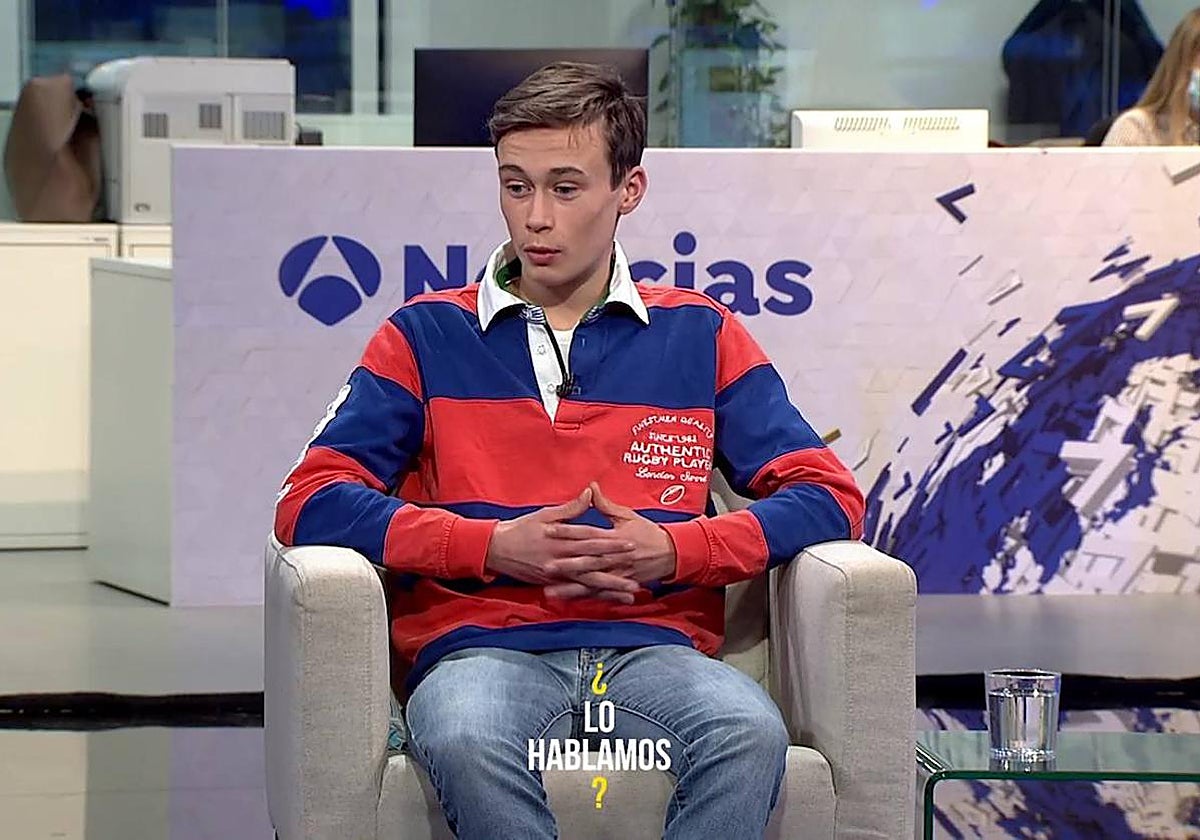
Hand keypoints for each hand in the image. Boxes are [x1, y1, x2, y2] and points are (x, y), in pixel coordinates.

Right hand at [484, 487, 640, 601]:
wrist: (495, 549)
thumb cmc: (521, 529)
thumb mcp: (544, 514)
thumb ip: (570, 508)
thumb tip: (589, 492)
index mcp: (559, 536)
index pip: (589, 538)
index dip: (610, 541)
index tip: (629, 542)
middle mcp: (559, 556)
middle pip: (592, 561)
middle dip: (616, 565)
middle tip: (637, 568)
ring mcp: (556, 572)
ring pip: (587, 581)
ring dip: (610, 586)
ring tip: (630, 591)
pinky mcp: (551, 583)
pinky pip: (576, 591)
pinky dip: (593, 596)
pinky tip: (608, 599)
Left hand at [542, 482, 676, 601]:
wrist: (672, 553)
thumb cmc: (647, 532)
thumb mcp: (627, 515)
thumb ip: (605, 504)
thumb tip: (590, 487)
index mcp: (614, 537)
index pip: (587, 533)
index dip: (567, 531)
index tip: (548, 530)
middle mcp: (615, 557)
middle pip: (587, 561)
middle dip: (566, 565)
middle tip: (545, 566)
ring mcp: (618, 573)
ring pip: (591, 582)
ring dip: (571, 587)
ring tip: (551, 591)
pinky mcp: (621, 585)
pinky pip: (602, 594)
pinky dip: (586, 599)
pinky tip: (570, 601)